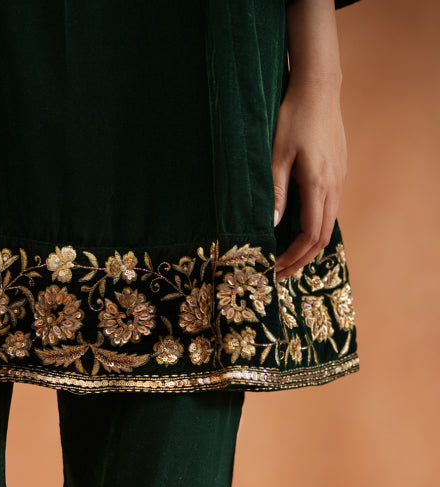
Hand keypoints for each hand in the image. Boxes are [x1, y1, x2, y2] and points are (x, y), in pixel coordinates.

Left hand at [272, 76, 346, 281]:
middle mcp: (334, 185)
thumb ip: (275, 192)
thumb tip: (272, 226)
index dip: (294, 257)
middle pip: (322, 237)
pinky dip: (315, 227)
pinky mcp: (338, 171)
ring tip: (287, 256)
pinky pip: (330, 209)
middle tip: (280, 272)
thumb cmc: (293, 117)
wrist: (319, 87)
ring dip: (308, 245)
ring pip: (328, 224)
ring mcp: (339, 178)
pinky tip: (297, 229)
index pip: (310, 235)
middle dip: (301, 259)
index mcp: (319, 184)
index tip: (275, 268)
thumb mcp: (277, 155)